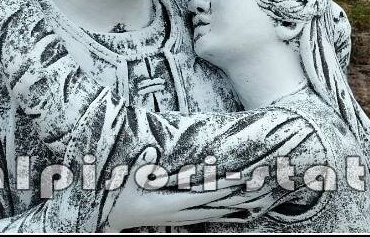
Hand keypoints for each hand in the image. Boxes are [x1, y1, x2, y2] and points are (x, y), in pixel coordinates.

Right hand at [102, 147, 263, 230]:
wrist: (115, 218)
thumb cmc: (120, 199)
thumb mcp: (125, 182)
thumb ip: (139, 167)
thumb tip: (151, 151)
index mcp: (168, 205)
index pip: (201, 196)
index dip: (220, 188)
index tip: (237, 180)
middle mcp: (177, 214)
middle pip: (211, 206)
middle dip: (233, 197)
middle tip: (254, 186)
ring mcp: (177, 218)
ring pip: (210, 213)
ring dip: (229, 206)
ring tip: (250, 198)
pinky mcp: (176, 218)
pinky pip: (203, 216)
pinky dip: (218, 211)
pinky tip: (229, 210)